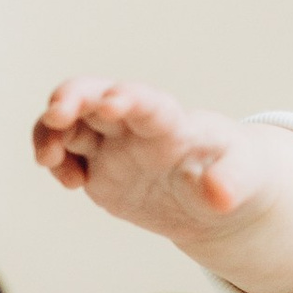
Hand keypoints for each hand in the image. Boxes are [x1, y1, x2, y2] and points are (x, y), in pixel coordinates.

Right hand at [31, 78, 292, 292]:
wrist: (218, 196)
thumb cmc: (237, 172)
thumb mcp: (243, 177)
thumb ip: (230, 182)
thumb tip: (220, 195)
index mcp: (171, 122)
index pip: (146, 103)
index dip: (127, 99)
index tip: (110, 105)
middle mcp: (134, 126)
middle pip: (94, 96)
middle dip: (71, 98)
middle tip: (55, 114)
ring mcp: (112, 144)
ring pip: (69, 123)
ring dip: (50, 132)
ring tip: (48, 160)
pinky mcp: (97, 168)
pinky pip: (64, 155)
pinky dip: (54, 161)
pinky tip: (71, 182)